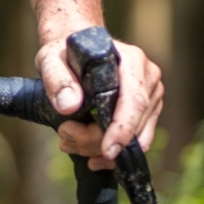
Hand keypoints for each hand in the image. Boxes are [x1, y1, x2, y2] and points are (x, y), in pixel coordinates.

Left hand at [37, 32, 163, 171]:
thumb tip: (69, 106)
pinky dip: (112, 154)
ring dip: (100, 149)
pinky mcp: (148, 112)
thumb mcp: (51, 59)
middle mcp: (147, 77)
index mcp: (132, 60)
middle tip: (65, 139)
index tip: (107, 150)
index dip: (123, 128)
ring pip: (135, 138)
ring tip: (70, 142)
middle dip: (98, 141)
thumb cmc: (65, 52)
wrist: (76, 48)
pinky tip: (90, 155)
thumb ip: (57, 78)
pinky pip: (137, 142)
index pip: (134, 100)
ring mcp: (151, 96)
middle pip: (133, 124)